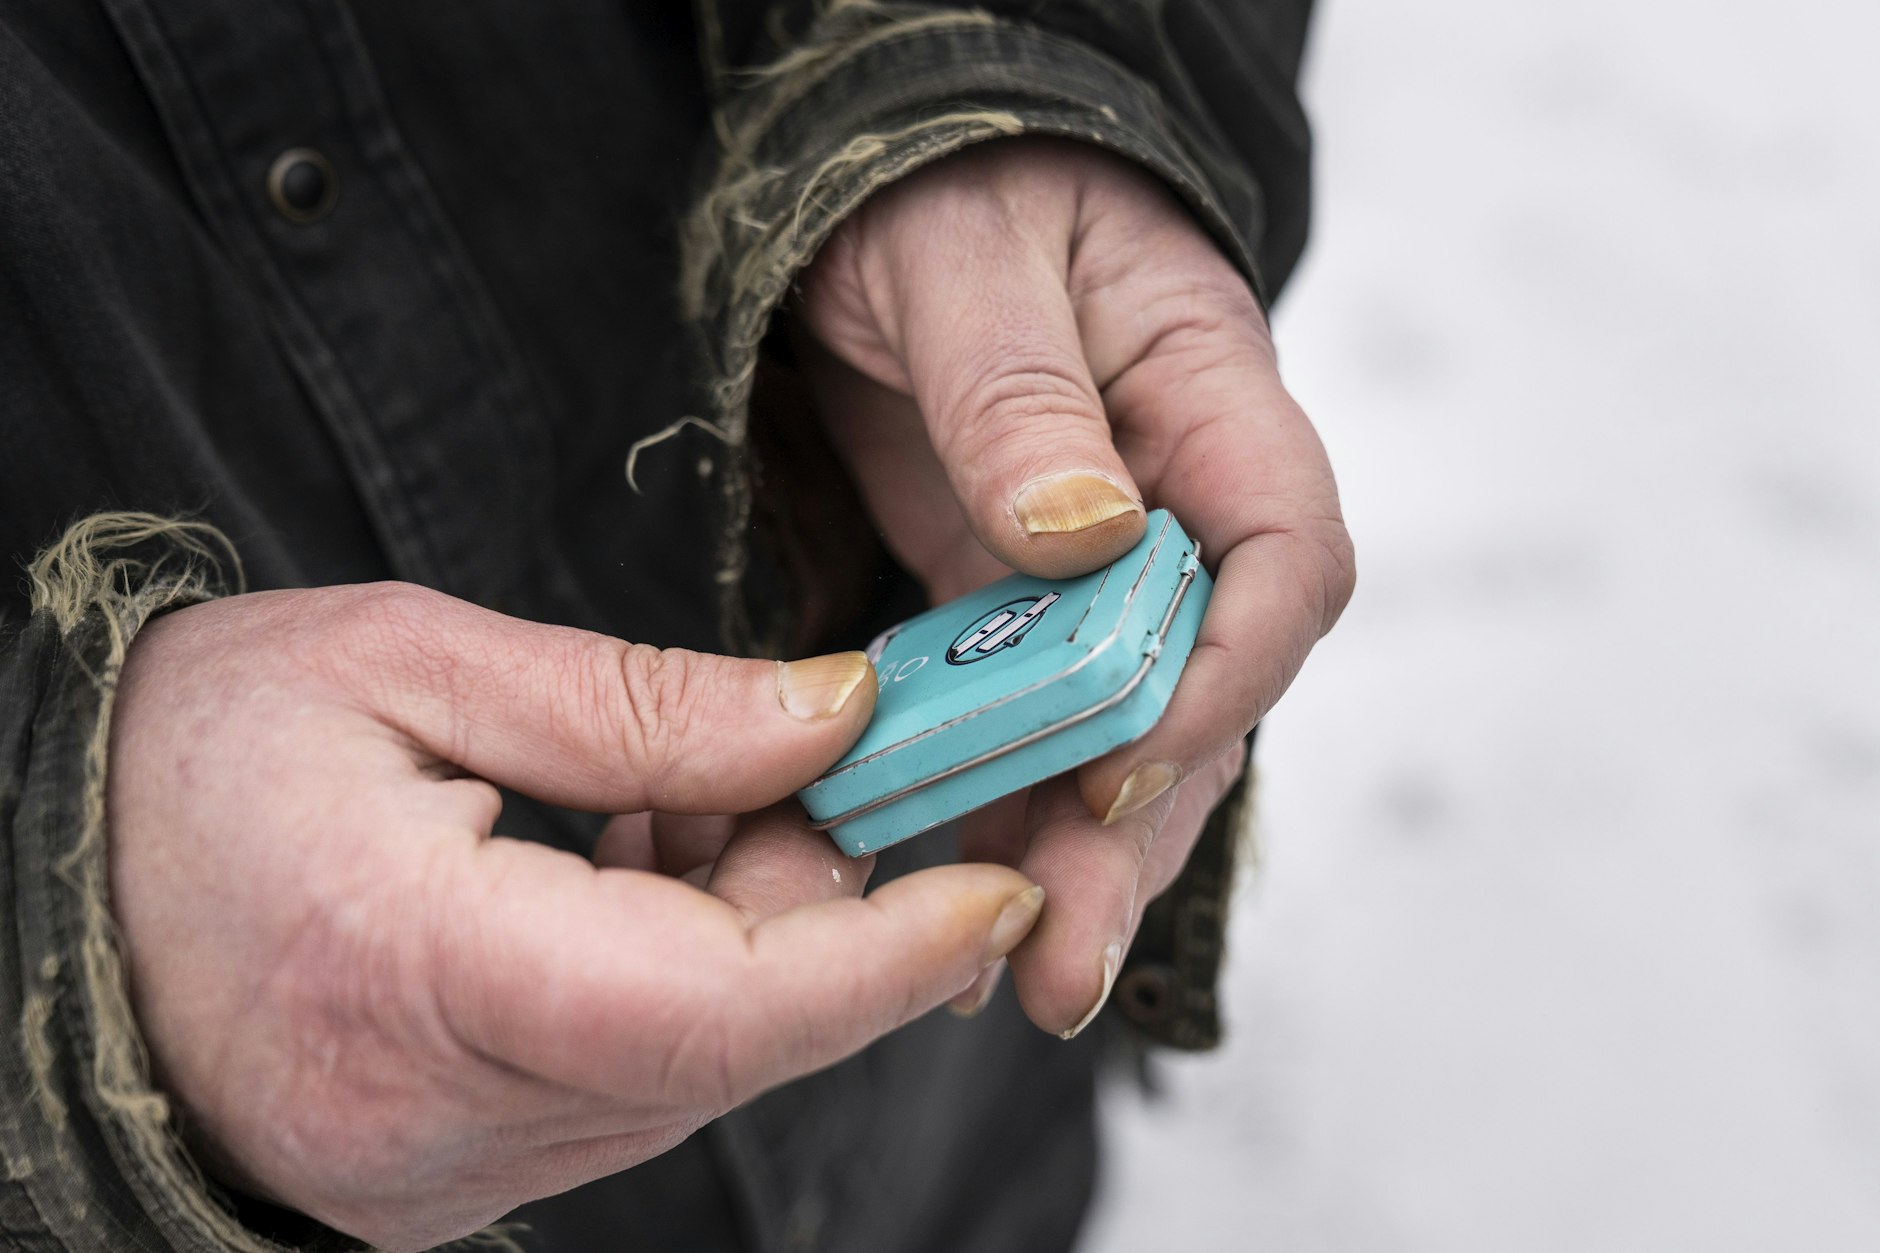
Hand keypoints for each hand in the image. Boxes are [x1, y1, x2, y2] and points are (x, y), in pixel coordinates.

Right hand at [106, 583, 1041, 1250]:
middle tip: (840, 761)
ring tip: (694, 790)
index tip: (998, 881)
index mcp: (414, 971)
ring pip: (701, 1061)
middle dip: (828, 898)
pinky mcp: (459, 1170)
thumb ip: (638, 706)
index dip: (881, 951)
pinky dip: (688, 967)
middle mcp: (443, 1119)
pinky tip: (642, 859)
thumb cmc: (188, 760)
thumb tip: (833, 719)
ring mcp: (451, 1168)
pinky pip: (640, 1076)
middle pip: (733, 1035)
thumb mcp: (404, 663)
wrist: (48, 892)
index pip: (714, 1004)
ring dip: (755, 925)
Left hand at [799, 137, 1353, 1034]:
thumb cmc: (942, 192)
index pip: (1289, 553)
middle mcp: (1176, 502)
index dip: (1233, 668)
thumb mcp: (964, 264)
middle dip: (1142, 818)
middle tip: (1067, 942)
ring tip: (1019, 971)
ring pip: (1122, 729)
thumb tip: (1082, 534)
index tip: (1130, 753)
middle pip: (1209, 685)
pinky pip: (1027, 720)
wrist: (882, 195)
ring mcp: (1097, 566)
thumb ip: (1021, 395)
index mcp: (1208, 396)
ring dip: (1076, 850)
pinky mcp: (1015, 603)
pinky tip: (951, 888)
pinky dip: (994, 806)